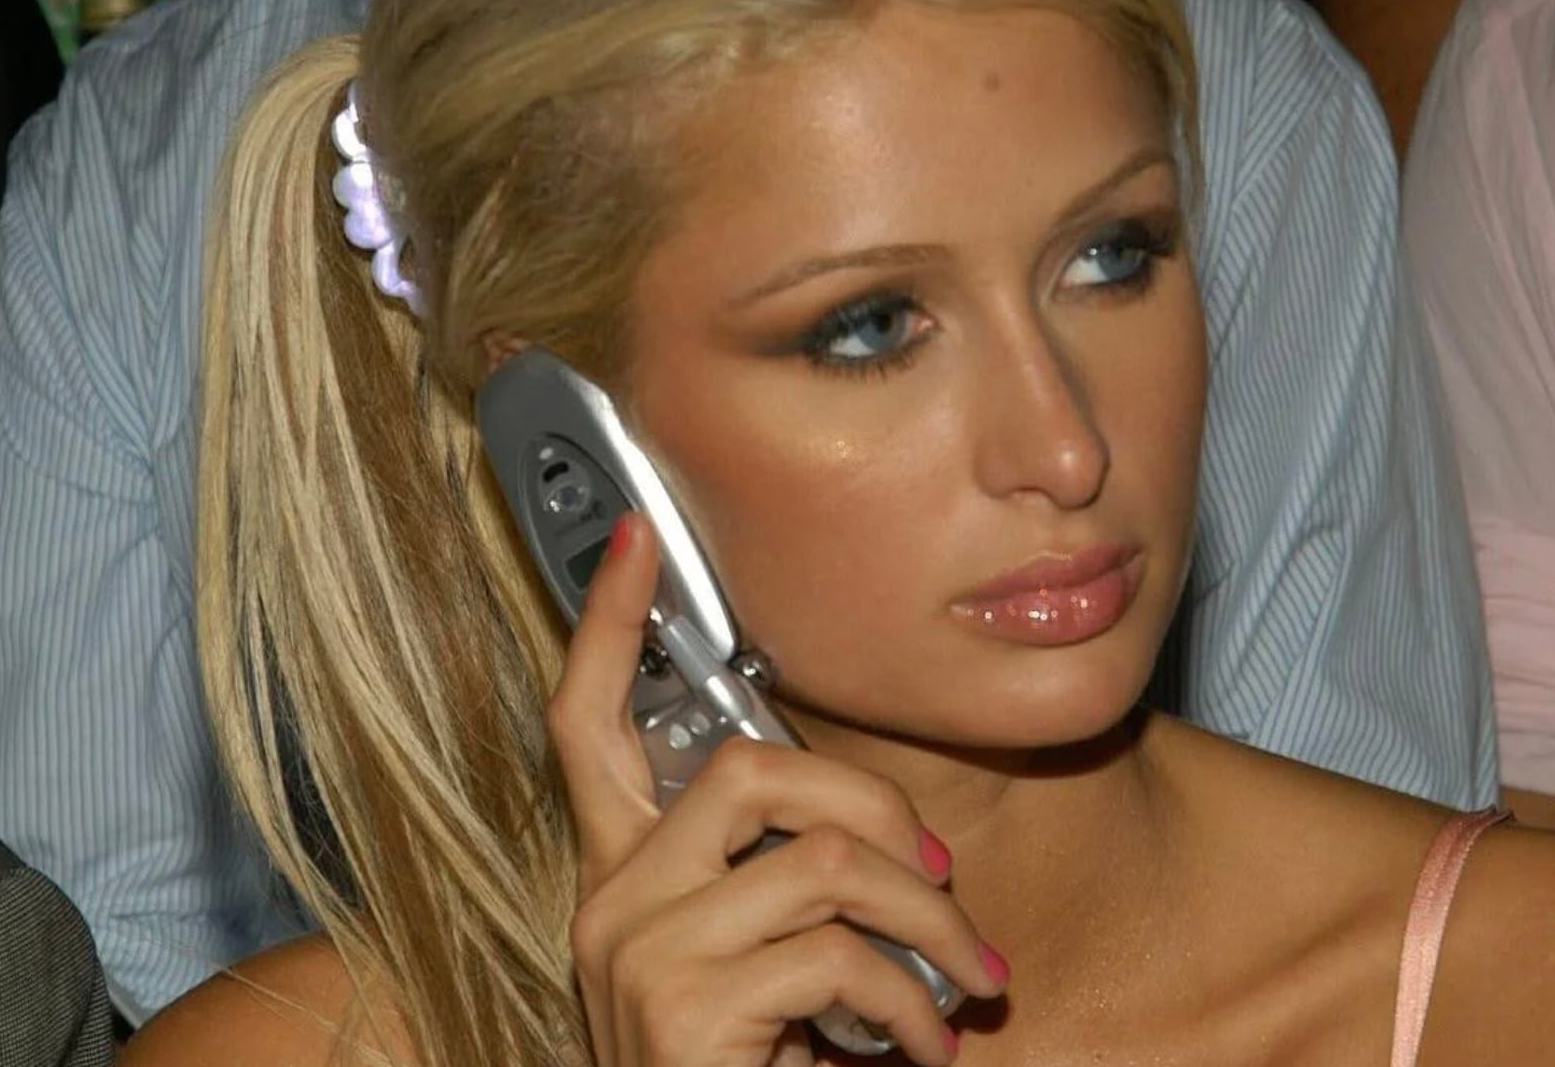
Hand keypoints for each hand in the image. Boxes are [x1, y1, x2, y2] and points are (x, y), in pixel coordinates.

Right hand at [548, 513, 1005, 1065]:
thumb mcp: (757, 965)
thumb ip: (784, 887)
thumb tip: (887, 840)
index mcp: (623, 875)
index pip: (588, 720)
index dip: (611, 624)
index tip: (641, 537)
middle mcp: (609, 900)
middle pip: (744, 765)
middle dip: (869, 805)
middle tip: (937, 869)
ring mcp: (636, 952)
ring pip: (821, 859)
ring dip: (927, 919)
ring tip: (967, 980)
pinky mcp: (681, 1011)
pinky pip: (837, 953)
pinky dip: (914, 1001)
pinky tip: (928, 1047)